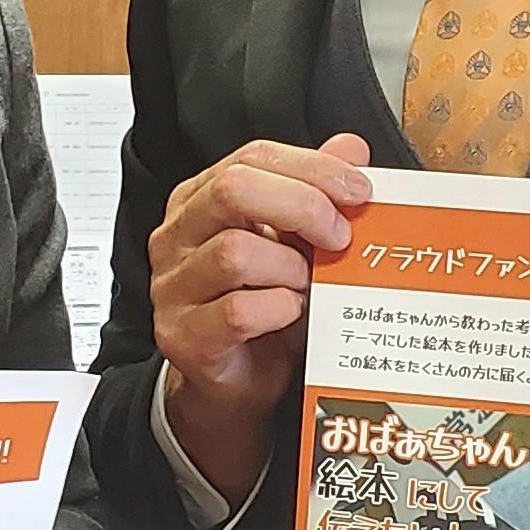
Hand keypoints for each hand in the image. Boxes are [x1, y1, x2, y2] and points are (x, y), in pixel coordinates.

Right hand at [149, 134, 370, 501]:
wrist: (237, 382)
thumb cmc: (263, 308)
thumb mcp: (294, 242)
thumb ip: (316, 192)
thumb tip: (350, 148)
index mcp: (199, 200)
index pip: (251, 158)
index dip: (311, 168)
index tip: (356, 189)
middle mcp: (177, 236)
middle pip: (233, 190)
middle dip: (302, 206)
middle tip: (339, 234)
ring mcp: (173, 287)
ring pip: (235, 252)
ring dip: (289, 268)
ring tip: (307, 284)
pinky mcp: (183, 335)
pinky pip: (238, 311)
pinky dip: (279, 310)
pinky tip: (291, 313)